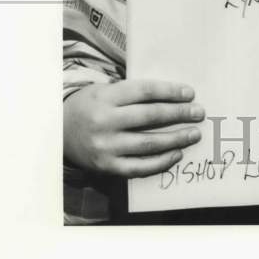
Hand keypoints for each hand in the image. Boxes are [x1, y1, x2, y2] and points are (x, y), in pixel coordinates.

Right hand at [63, 79, 204, 177]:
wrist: (59, 132)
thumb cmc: (91, 106)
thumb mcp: (106, 91)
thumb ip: (134, 94)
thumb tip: (174, 96)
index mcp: (106, 97)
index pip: (145, 92)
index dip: (170, 92)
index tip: (190, 94)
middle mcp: (105, 121)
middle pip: (150, 117)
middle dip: (179, 114)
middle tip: (199, 113)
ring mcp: (105, 146)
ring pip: (148, 144)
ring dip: (176, 139)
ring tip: (194, 134)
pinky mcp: (106, 166)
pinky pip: (139, 167)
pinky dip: (160, 162)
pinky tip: (176, 154)